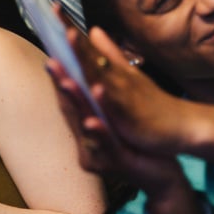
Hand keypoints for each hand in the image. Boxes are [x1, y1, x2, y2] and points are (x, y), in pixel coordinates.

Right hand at [47, 54, 185, 198]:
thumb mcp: (121, 108)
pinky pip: (107, 145)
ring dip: (77, 105)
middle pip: (72, 109)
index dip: (62, 74)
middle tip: (50, 61)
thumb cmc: (141, 138)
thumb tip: (96, 39)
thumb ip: (108, 77)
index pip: (71, 96)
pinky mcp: (116, 164)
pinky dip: (100, 130)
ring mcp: (100, 154)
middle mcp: (88, 141)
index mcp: (88, 125)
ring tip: (66, 82)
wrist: (163, 174)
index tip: (52, 50)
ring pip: (85, 126)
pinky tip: (94, 118)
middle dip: (62, 84)